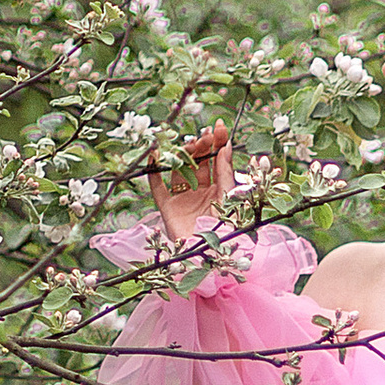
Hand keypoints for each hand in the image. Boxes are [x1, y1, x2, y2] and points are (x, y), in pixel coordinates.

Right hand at [149, 121, 232, 245]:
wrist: (210, 259)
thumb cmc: (227, 232)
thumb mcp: (230, 199)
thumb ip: (226, 173)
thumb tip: (227, 146)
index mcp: (220, 191)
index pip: (218, 161)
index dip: (219, 143)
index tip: (221, 126)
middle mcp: (201, 193)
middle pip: (199, 162)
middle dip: (203, 146)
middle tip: (206, 134)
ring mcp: (184, 199)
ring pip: (180, 169)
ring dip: (183, 154)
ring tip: (190, 143)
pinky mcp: (168, 208)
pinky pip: (158, 186)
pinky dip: (154, 170)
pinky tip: (155, 154)